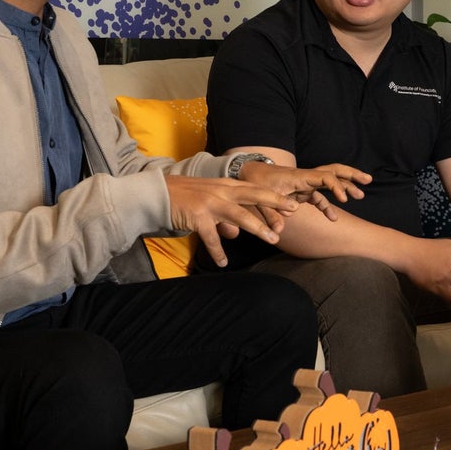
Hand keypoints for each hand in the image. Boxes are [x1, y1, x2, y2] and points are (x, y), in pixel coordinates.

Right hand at [163, 175, 297, 267]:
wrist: (155, 195)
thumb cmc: (183, 200)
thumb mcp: (207, 203)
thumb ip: (223, 217)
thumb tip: (234, 234)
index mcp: (224, 186)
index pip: (254, 190)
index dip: (274, 196)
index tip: (292, 202)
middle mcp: (220, 191)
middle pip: (254, 195)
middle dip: (275, 203)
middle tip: (295, 210)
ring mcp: (210, 202)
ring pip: (240, 215)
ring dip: (258, 228)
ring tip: (273, 239)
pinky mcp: (197, 216)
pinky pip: (212, 237)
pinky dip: (218, 251)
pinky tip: (223, 263)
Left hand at [239, 162, 370, 219]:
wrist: (249, 173)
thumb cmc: (255, 183)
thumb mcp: (260, 198)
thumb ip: (270, 214)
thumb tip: (280, 230)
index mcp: (299, 177)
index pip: (324, 177)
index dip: (336, 187)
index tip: (343, 200)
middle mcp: (306, 178)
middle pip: (334, 171)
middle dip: (352, 175)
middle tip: (368, 180)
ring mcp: (305, 184)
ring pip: (331, 181)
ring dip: (346, 186)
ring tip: (361, 194)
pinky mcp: (302, 191)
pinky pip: (320, 197)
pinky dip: (328, 205)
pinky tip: (334, 218)